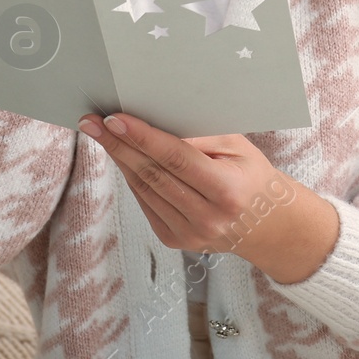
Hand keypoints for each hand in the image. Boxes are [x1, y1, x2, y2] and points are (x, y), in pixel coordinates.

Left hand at [77, 111, 339, 284]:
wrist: (267, 224)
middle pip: (152, 174)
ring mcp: (188, 233)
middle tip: (91, 121)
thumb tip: (157, 120)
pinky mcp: (175, 240)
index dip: (142, 137)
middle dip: (118, 144)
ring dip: (119, 159)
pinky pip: (146, 202)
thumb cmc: (251, 175)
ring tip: (100, 134)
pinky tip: (122, 156)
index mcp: (226, 190)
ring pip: (143, 189)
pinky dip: (132, 177)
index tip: (114, 118)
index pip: (175, 158)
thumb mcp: (238, 147)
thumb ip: (201, 136)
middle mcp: (206, 217)